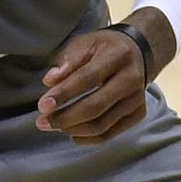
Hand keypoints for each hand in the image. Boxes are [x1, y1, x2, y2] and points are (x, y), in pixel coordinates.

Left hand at [35, 27, 148, 144]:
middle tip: (42, 122)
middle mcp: (132, 78)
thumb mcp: (85, 43)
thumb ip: (67, 61)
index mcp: (119, 55)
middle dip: (65, 118)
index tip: (42, 105)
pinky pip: (109, 134)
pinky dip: (86, 138)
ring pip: (101, 125)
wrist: (137, 53)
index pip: (88, 78)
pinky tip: (71, 131)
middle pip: (95, 106)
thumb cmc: (104, 48)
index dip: (64, 93)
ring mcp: (137, 99)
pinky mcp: (138, 114)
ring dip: (72, 129)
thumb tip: (50, 82)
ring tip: (54, 124)